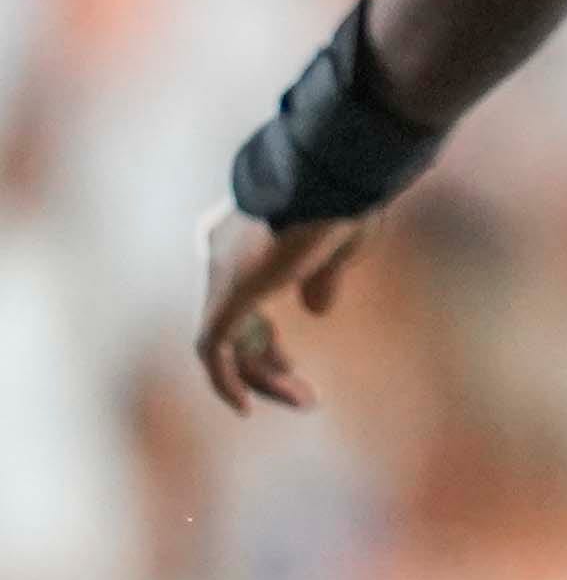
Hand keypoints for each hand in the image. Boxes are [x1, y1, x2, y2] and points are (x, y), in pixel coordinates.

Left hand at [195, 199, 376, 413]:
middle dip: (267, 363)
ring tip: (304, 400)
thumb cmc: (342, 198)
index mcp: (244, 238)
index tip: (290, 365)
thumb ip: (322, 279)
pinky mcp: (226, 293)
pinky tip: (246, 406)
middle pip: (235, 326)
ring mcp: (220, 274)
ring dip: (260, 378)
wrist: (330, 173)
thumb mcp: (339, 245)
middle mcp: (222, 255)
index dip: (263, 339)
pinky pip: (211, 350)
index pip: (242, 302)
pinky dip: (225, 382)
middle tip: (302, 391)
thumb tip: (316, 312)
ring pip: (225, 342)